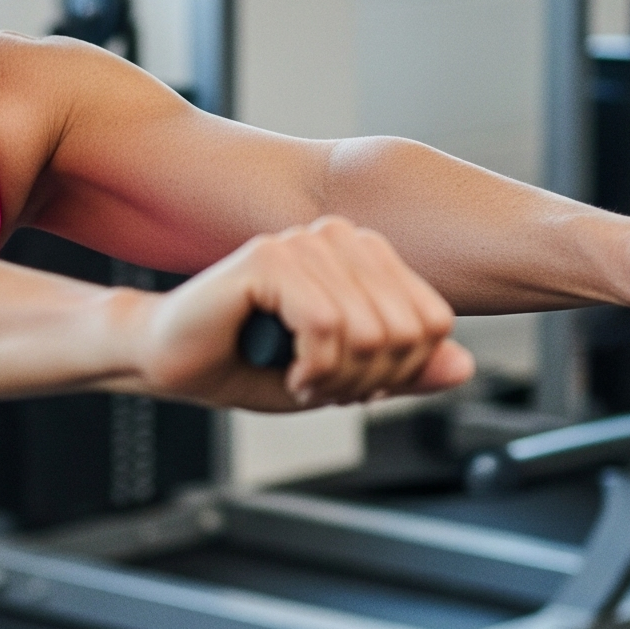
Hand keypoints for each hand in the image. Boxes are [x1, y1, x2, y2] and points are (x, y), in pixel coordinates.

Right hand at [134, 217, 476, 410]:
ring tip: (303, 382)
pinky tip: (288, 374)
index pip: (433, 320)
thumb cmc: (244, 363)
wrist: (166, 358)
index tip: (354, 387)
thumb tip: (464, 366)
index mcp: (361, 254)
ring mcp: (303, 243)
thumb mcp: (340, 376)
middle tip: (324, 390)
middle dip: (371, 381)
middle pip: (407, 330)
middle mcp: (337, 237)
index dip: (403, 372)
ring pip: (370, 332)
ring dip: (337, 379)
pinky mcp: (268, 257)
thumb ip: (401, 368)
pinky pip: (326, 326)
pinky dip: (313, 369)